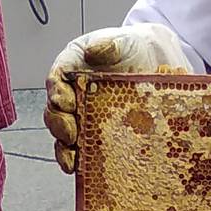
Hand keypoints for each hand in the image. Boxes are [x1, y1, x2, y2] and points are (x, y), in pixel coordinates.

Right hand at [46, 23, 187, 171]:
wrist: (155, 61)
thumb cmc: (130, 48)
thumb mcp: (120, 41)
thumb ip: (107, 44)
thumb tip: (93, 52)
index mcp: (72, 69)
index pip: (56, 81)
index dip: (56, 93)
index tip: (65, 102)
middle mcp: (73, 94)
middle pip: (56, 112)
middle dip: (60, 125)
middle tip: (70, 133)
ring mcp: (85, 115)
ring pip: (65, 135)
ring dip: (64, 149)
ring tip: (71, 159)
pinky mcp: (100, 132)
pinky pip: (84, 148)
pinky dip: (80, 160)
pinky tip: (82, 169)